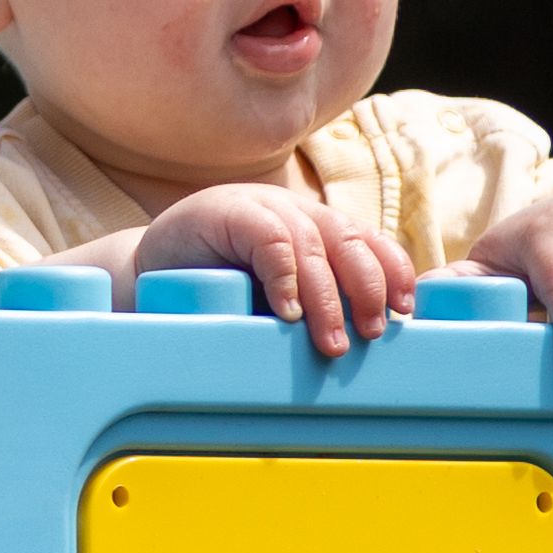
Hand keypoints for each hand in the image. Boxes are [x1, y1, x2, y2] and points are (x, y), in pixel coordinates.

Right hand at [132, 183, 414, 354]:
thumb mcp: (277, 297)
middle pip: (350, 242)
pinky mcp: (227, 211)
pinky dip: (284, 277)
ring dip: (327, 298)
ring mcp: (262, 206)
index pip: (369, 242)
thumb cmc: (219, 292)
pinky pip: (269, 240)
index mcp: (316, 229)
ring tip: (330, 342)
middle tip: (371, 335)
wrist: (149, 272)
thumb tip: (367, 346)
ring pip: (313, 245)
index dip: (393, 273)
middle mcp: (295, 211)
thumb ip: (315, 305)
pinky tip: (286, 313)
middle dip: (367, 290)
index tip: (403, 313)